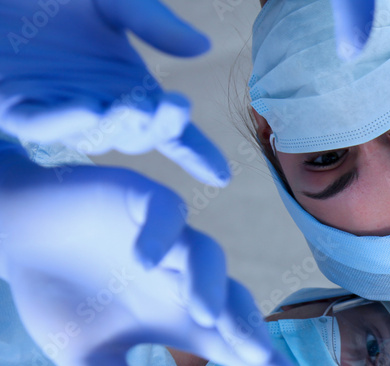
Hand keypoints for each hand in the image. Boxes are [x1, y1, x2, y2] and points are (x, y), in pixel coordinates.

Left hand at [0, 0, 228, 185]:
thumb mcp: (114, 0)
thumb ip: (153, 23)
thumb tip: (202, 48)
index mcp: (129, 90)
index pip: (169, 131)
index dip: (195, 154)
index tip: (220, 175)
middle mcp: (99, 108)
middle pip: (137, 137)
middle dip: (157, 127)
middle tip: (172, 110)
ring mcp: (57, 110)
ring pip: (92, 137)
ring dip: (114, 128)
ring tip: (134, 109)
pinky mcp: (13, 106)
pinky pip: (40, 125)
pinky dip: (65, 121)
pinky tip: (89, 107)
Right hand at [0, 148, 293, 365]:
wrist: (12, 234)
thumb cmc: (56, 291)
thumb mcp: (83, 354)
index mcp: (178, 313)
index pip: (229, 339)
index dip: (260, 360)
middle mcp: (184, 276)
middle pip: (230, 298)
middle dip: (244, 327)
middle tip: (257, 356)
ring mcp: (168, 236)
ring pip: (206, 255)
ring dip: (207, 284)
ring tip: (203, 315)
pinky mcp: (142, 198)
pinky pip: (164, 212)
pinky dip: (159, 235)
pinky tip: (144, 262)